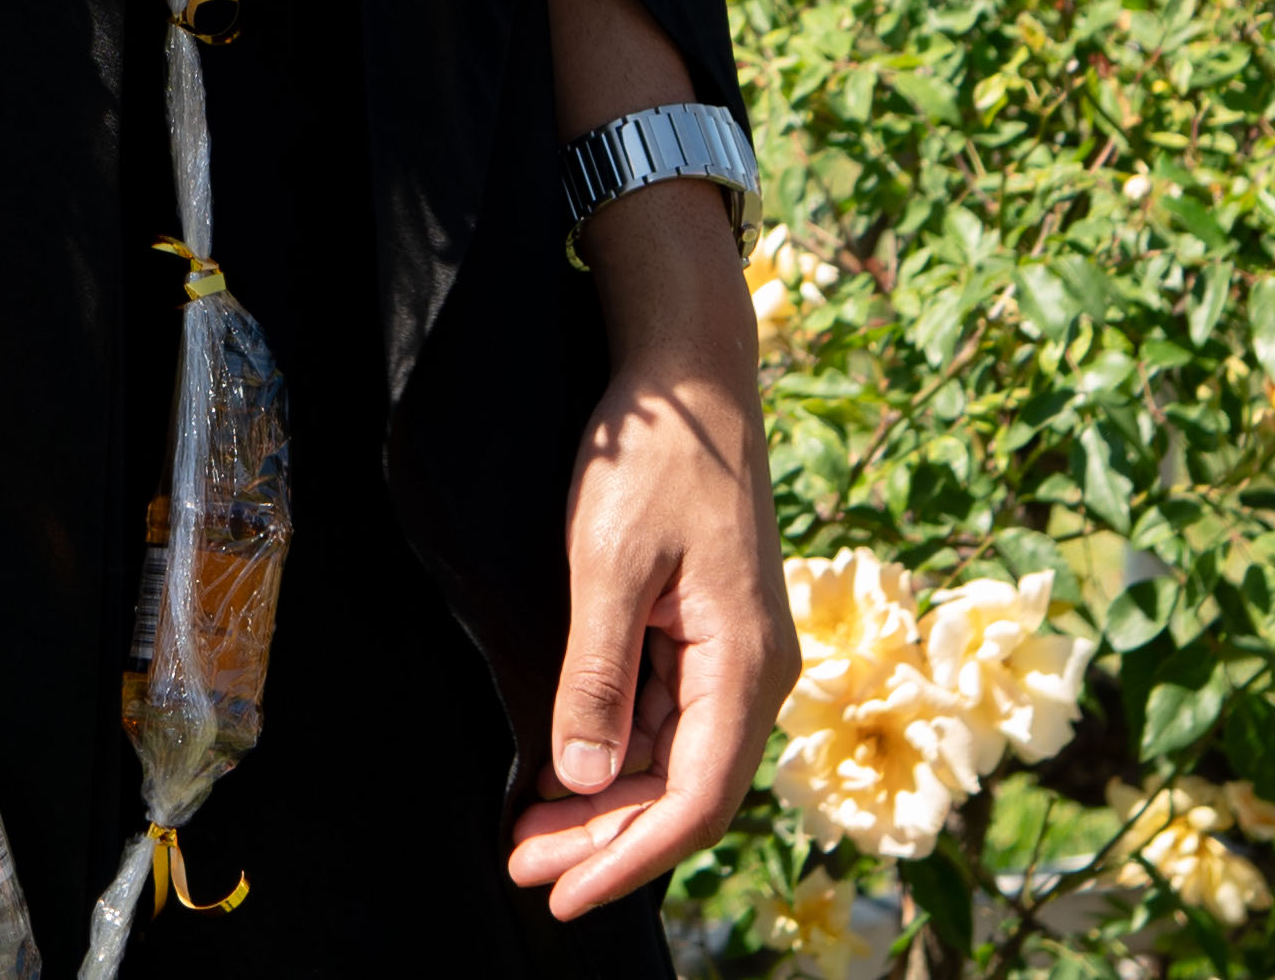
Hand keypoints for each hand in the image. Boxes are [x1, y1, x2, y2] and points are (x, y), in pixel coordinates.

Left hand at [501, 191, 795, 919]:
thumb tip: (581, 777)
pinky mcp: (705, 639)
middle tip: (521, 868)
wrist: (690, 381)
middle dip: (603, 841)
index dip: (627, 857)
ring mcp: (732, 659)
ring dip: (603, 805)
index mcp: (746, 666)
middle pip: (682, 792)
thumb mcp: (609, 563)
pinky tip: (560, 776)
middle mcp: (753, 676)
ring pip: (671, 762)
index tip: (562, 894)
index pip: (695, 800)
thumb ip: (597, 673)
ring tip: (526, 838)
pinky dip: (612, 754)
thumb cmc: (654, 462)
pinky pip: (664, 721)